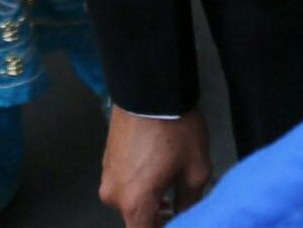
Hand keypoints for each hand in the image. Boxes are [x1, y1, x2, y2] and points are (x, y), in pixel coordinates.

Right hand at [100, 108, 213, 227]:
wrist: (150, 87)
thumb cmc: (174, 129)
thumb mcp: (195, 171)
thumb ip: (189, 204)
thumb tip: (185, 216)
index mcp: (134, 202)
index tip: (177, 221)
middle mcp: (114, 194)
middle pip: (137, 219)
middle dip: (158, 217)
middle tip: (180, 206)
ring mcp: (107, 175)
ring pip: (130, 201)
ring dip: (149, 201)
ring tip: (173, 188)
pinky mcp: (107, 159)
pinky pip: (124, 182)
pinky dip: (139, 184)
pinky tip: (158, 171)